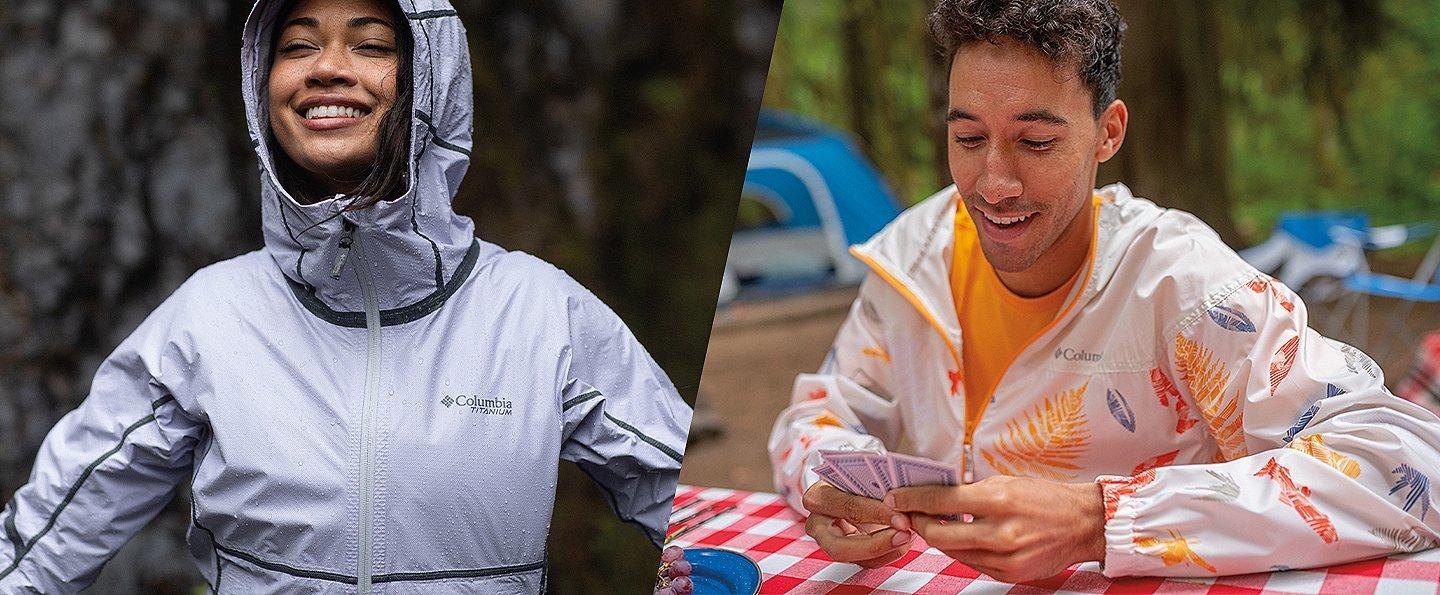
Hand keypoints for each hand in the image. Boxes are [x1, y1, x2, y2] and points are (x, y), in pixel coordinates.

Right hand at [801, 481, 912, 567]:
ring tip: (908, 536)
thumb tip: (902, 498)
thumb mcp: (862, 473)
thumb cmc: (858, 475)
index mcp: (818, 497)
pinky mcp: (846, 554)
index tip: (901, 518)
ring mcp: (829, 542)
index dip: (875, 514)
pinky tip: (903, 542)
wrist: (853, 483)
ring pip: (856, 559)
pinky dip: (889, 554)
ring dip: (887, 551)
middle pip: (840, 547)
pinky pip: (867, 562)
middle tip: (904, 535)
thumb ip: (876, 484)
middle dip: (876, 545)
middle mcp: (817, 524)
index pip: (847, 508)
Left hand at [885, 476, 1105, 582]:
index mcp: (999, 500)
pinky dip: (963, 551)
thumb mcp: (1006, 483)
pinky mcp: (1010, 574)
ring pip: (953, 552)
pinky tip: (964, 539)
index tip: (895, 498)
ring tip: (936, 525)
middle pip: (938, 535)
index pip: (940, 501)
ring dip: (939, 539)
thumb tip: (933, 497)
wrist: (1082, 524)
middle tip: (911, 515)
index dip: (911, 500)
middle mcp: (1001, 532)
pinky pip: (972, 564)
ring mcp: (1005, 558)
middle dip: (919, 524)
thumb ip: (970, 492)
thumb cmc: (1044, 498)